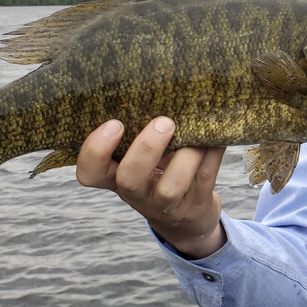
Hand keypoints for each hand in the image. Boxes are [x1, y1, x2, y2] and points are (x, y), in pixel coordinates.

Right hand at [76, 117, 226, 258]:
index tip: (115, 124)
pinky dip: (211, 152)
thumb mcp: (140, 159)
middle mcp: (137, 194)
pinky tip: (216, 136)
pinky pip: (205, 177)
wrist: (187, 218)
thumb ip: (138, 133)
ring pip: (171, 187)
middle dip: (145, 149)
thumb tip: (156, 88)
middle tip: (163, 122)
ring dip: (186, 155)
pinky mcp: (195, 204)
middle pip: (129, 179)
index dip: (96, 150)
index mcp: (116, 178)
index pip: (90, 173)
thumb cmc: (158, 173)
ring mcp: (166, 204)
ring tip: (196, 132)